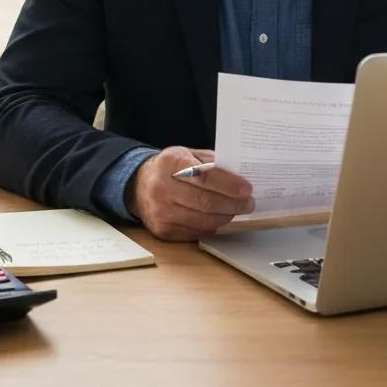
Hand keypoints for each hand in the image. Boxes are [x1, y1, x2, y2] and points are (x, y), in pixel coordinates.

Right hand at [125, 146, 254, 240]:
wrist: (138, 184)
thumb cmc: (170, 167)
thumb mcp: (188, 154)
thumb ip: (211, 162)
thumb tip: (240, 175)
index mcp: (171, 163)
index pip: (205, 176)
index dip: (229, 185)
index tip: (247, 189)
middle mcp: (162, 188)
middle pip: (206, 201)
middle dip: (233, 204)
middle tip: (249, 204)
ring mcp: (161, 212)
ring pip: (203, 220)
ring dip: (225, 217)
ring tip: (236, 211)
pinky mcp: (162, 230)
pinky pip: (195, 232)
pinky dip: (212, 227)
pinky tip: (219, 219)